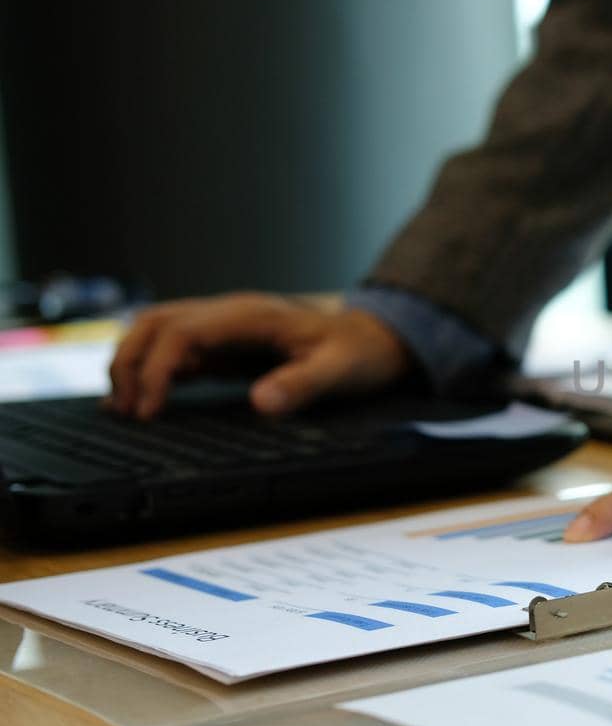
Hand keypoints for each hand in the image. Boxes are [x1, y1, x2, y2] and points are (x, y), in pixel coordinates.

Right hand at [108, 292, 412, 418]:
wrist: (374, 339)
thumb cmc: (358, 353)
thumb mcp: (340, 370)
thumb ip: (302, 384)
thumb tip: (261, 402)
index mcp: (251, 315)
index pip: (183, 331)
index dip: (158, 368)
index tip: (151, 409)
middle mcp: (230, 314)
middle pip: (156, 323)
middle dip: (130, 362)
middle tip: (124, 411)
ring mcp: (224, 326)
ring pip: (157, 331)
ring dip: (132, 362)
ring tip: (123, 408)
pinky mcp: (225, 343)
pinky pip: (176, 349)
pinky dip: (151, 369)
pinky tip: (141, 399)